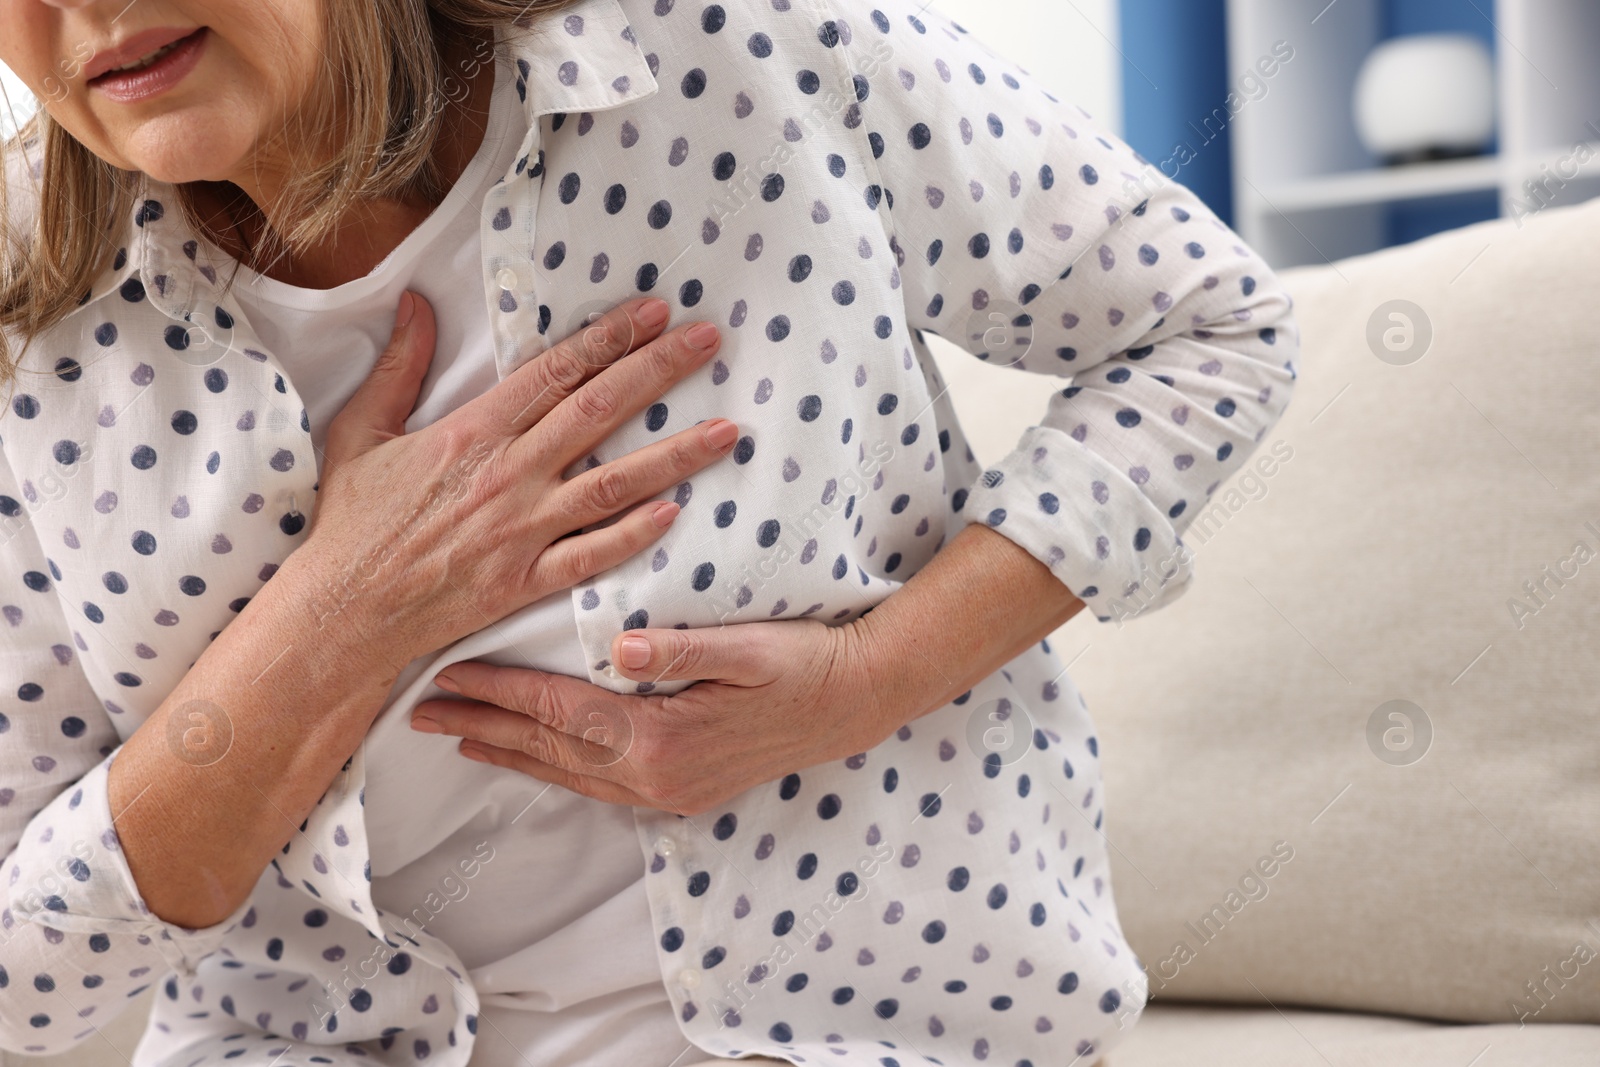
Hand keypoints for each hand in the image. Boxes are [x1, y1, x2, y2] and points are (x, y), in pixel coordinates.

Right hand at [291, 291, 735, 676]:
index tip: (654, 312)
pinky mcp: (527, 580)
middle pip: (599, 410)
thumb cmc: (353, 523)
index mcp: (473, 431)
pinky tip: (676, 513)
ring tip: (728, 431)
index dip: (610, 337)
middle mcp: (508, 474)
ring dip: (676, 455)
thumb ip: (398, 366)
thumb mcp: (361, 431)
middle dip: (659, 371)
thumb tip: (414, 301)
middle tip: (709, 340)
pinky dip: (635, 535)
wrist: (344, 611)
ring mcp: (523, 529)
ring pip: (614, 482)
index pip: (556, 371)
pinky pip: (592, 554)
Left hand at [409, 619, 890, 813]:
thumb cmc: (804, 664)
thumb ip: (680, 649)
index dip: (501, 692)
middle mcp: (655, 778)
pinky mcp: (680, 793)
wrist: (856, 704)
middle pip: (549, 750)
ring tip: (460, 738)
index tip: (448, 676)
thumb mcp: (747, 647)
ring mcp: (667, 793)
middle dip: (483, 729)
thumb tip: (617, 647)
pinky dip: (553, 769)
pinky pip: (596, 785)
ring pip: (567, 775)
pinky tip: (535, 758)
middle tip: (420, 714)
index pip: (560, 711)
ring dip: (510, 754)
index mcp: (661, 739)